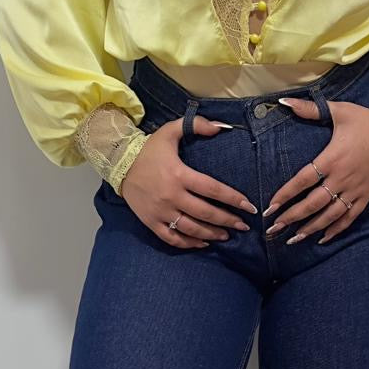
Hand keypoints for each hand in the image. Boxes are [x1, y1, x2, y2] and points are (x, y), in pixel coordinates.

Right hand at [119, 116, 257, 248]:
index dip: (233, 199)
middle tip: (244, 225)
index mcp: (179, 174)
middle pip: (205, 213)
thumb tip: (220, 127)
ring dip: (212, 234)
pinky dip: (189, 243)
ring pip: (191, 228)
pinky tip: (203, 243)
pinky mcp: (151, 222)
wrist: (119, 164)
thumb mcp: (171, 131)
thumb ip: (196, 125)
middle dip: (228, 221)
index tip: (249, 206)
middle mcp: (172, 196)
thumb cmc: (149, 149)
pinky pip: (172, 238)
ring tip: (227, 235)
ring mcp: (161, 212)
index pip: (213, 190)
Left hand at [264, 97, 368, 244]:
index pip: (303, 180)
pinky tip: (323, 238)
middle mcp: (341, 178)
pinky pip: (350, 217)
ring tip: (293, 239)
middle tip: (274, 229)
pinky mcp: (366, 196)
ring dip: (311, 228)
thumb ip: (310, 108)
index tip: (270, 207)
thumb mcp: (339, 111)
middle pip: (313, 203)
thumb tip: (283, 101)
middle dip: (292, 217)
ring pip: (330, 214)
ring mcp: (354, 190)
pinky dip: (336, 229)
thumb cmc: (367, 122)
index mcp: (332, 159)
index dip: (286, 194)